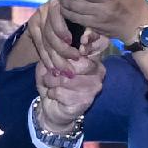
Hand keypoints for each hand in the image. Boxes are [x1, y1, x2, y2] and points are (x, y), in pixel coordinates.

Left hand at [33, 18, 106, 140]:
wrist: (52, 109)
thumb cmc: (53, 82)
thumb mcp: (49, 64)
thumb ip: (53, 53)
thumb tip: (54, 47)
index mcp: (92, 58)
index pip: (95, 43)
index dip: (88, 38)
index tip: (77, 42)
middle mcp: (98, 70)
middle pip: (78, 62)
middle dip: (58, 68)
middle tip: (50, 73)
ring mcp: (94, 86)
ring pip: (67, 78)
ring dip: (52, 81)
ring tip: (49, 84)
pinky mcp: (86, 100)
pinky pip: (63, 92)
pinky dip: (52, 93)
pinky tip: (54, 95)